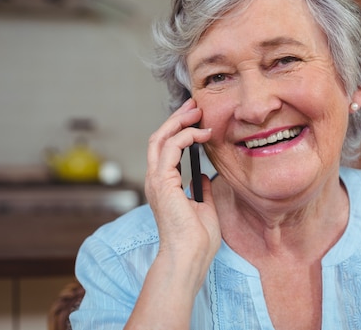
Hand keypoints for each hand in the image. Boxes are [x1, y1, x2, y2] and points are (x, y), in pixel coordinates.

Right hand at [144, 98, 219, 280]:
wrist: (190, 257)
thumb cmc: (197, 240)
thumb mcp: (204, 207)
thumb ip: (202, 189)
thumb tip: (203, 175)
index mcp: (164, 185)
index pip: (166, 149)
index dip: (180, 130)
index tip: (198, 119)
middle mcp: (156, 180)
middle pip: (159, 138)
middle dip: (177, 118)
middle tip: (194, 104)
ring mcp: (156, 180)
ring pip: (160, 138)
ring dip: (179, 121)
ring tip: (197, 110)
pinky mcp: (162, 181)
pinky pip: (170, 147)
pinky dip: (185, 136)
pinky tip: (202, 134)